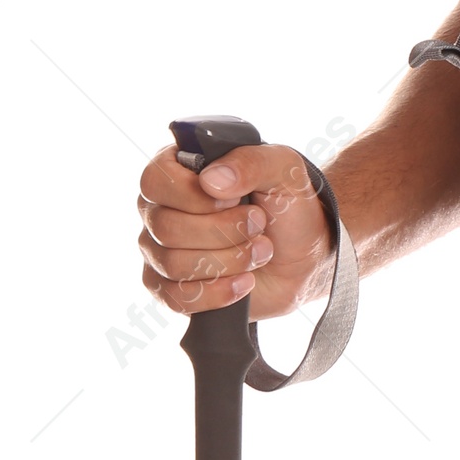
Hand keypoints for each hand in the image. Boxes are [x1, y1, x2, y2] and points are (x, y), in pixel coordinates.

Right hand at [137, 141, 333, 320]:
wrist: (304, 254)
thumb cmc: (287, 204)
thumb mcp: (283, 169)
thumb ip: (251, 162)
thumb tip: (212, 180)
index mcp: (180, 169)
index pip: (155, 179)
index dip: (193, 194)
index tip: (234, 199)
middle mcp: (161, 209)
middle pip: (166, 227)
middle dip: (224, 230)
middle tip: (259, 224)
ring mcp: (160, 251)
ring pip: (172, 263)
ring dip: (228, 260)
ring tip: (260, 250)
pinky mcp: (170, 289)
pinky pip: (175, 298)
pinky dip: (217, 291)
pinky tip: (244, 282)